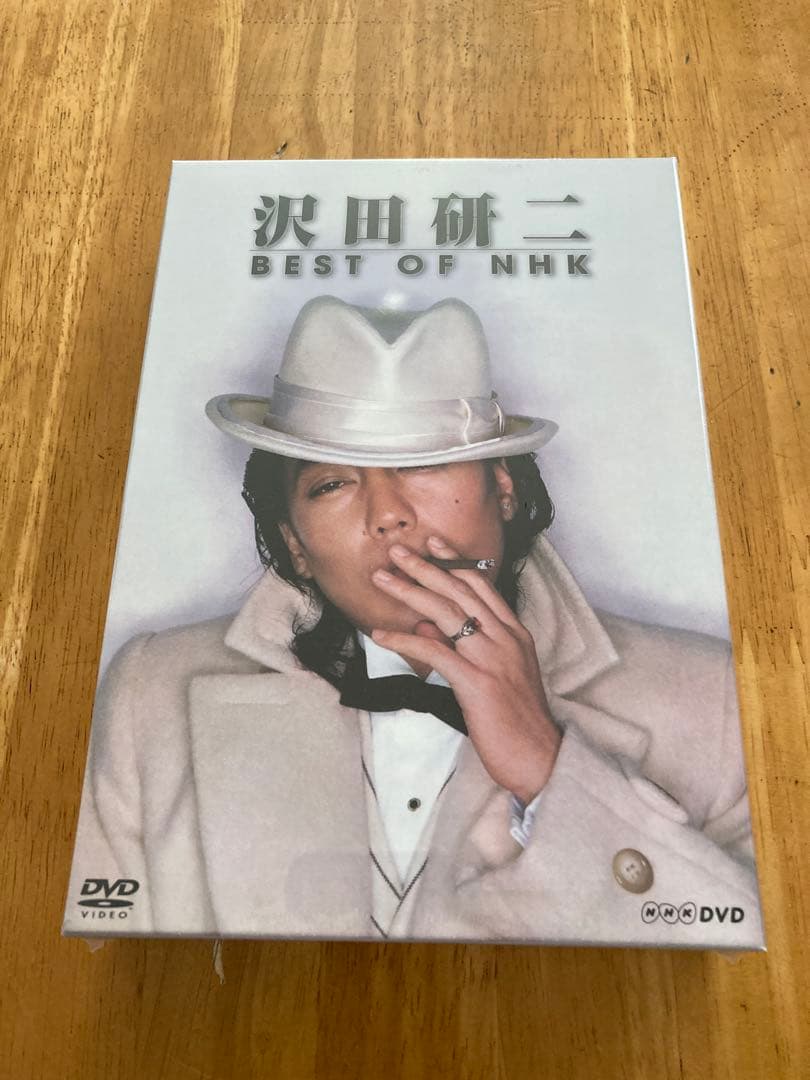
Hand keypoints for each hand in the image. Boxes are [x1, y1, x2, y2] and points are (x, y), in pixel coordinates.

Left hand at [371, 536, 561, 803]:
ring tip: (382, 579)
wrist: (539, 756)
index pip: (483, 586)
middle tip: (397, 551)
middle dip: (425, 567)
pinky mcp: (476, 682)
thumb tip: (429, 626)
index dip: (456, 562)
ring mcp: (492, 658)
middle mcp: (505, 638)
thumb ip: (465, 648)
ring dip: (409, 591)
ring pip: (446, 612)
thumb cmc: (517, 721)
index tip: (434, 543)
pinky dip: (404, 639)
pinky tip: (381, 634)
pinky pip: (434, 651)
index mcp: (515, 634)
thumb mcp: (496, 676)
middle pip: (460, 591)